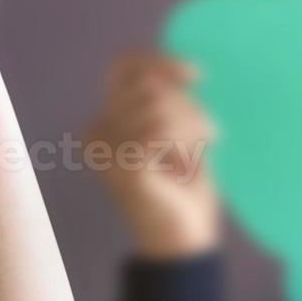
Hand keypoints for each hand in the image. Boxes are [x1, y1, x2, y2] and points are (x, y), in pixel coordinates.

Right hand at [86, 52, 219, 259]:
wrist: (184, 239)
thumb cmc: (184, 188)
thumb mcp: (179, 133)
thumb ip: (172, 101)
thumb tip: (186, 70)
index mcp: (106, 120)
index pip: (123, 66)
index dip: (158, 61)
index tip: (197, 76)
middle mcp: (96, 130)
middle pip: (149, 85)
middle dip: (187, 107)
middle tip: (205, 139)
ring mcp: (105, 148)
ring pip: (158, 103)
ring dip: (190, 127)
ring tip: (193, 156)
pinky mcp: (122, 163)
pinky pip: (160, 127)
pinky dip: (183, 142)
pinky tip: (184, 164)